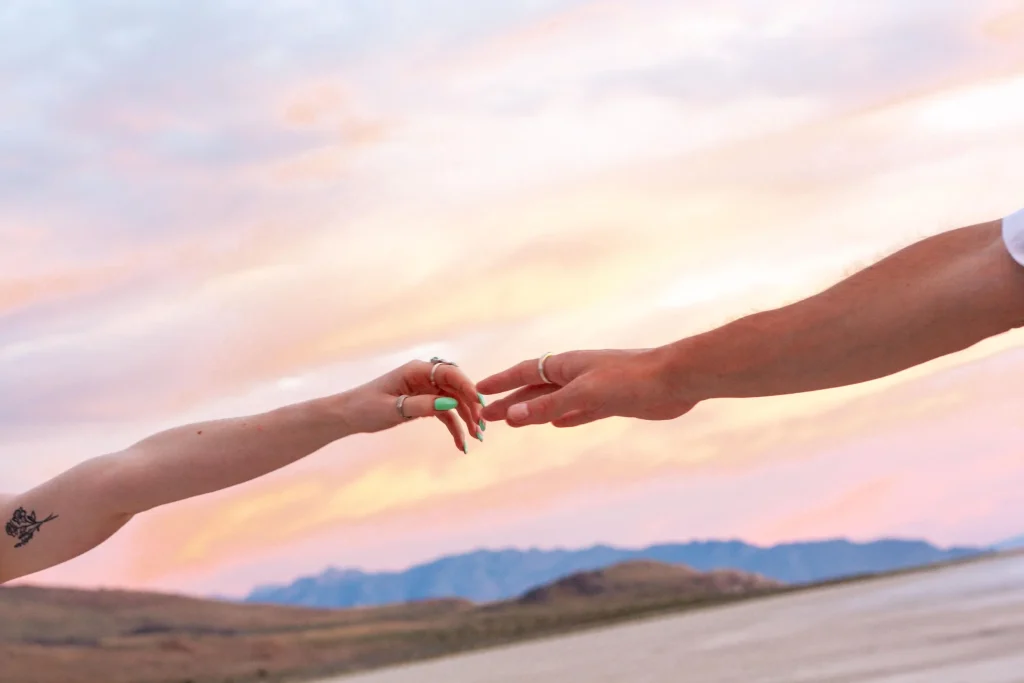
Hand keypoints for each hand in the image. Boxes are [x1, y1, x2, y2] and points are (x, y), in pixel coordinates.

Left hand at [342, 360, 485, 451]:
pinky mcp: (425, 403)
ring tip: (476, 437)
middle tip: (480, 426)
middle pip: (456, 388)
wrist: (349, 415)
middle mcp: (425, 377)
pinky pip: (445, 413)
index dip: (467, 386)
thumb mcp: (392, 408)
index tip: (479, 403)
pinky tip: (461, 443)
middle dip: (470, 406)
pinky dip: (454, 426)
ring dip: (466, 418)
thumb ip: (421, 405)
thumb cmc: (366, 407)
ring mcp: (426, 390)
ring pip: (454, 401)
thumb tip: (449, 403)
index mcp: (416, 370)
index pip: (449, 373)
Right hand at [478, 348, 695, 427]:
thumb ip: (549, 405)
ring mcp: (594, 388)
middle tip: (486, 417)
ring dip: (532, 410)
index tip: (478, 390)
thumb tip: (511, 415)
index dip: (501, 382)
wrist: (677, 379)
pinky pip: (578, 411)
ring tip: (513, 420)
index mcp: (567, 364)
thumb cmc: (633, 378)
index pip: (524, 372)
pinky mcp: (611, 403)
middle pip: (535, 388)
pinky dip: (563, 417)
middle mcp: (577, 374)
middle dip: (511, 401)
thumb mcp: (586, 393)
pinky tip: (556, 424)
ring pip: (554, 400)